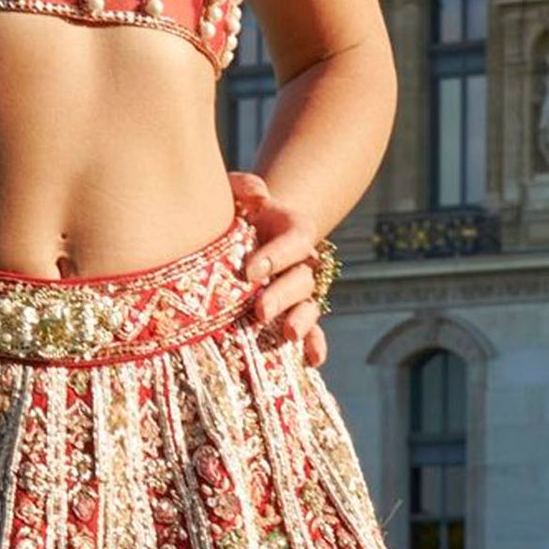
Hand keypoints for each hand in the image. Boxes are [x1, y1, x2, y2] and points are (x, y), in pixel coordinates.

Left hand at [226, 169, 328, 367]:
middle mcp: (302, 263)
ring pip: (309, 307)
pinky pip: (312, 333)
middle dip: (284, 295)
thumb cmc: (234, 215)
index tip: (249, 271)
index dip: (279, 255)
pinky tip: (312, 361)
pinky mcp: (293, 316)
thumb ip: (244, 187)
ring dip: (302, 322)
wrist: (235, 239)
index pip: (297, 239)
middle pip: (303, 279)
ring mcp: (300, 292)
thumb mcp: (234, 194)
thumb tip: (258, 198)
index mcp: (293, 230)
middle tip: (260, 310)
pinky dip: (314, 346)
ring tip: (287, 334)